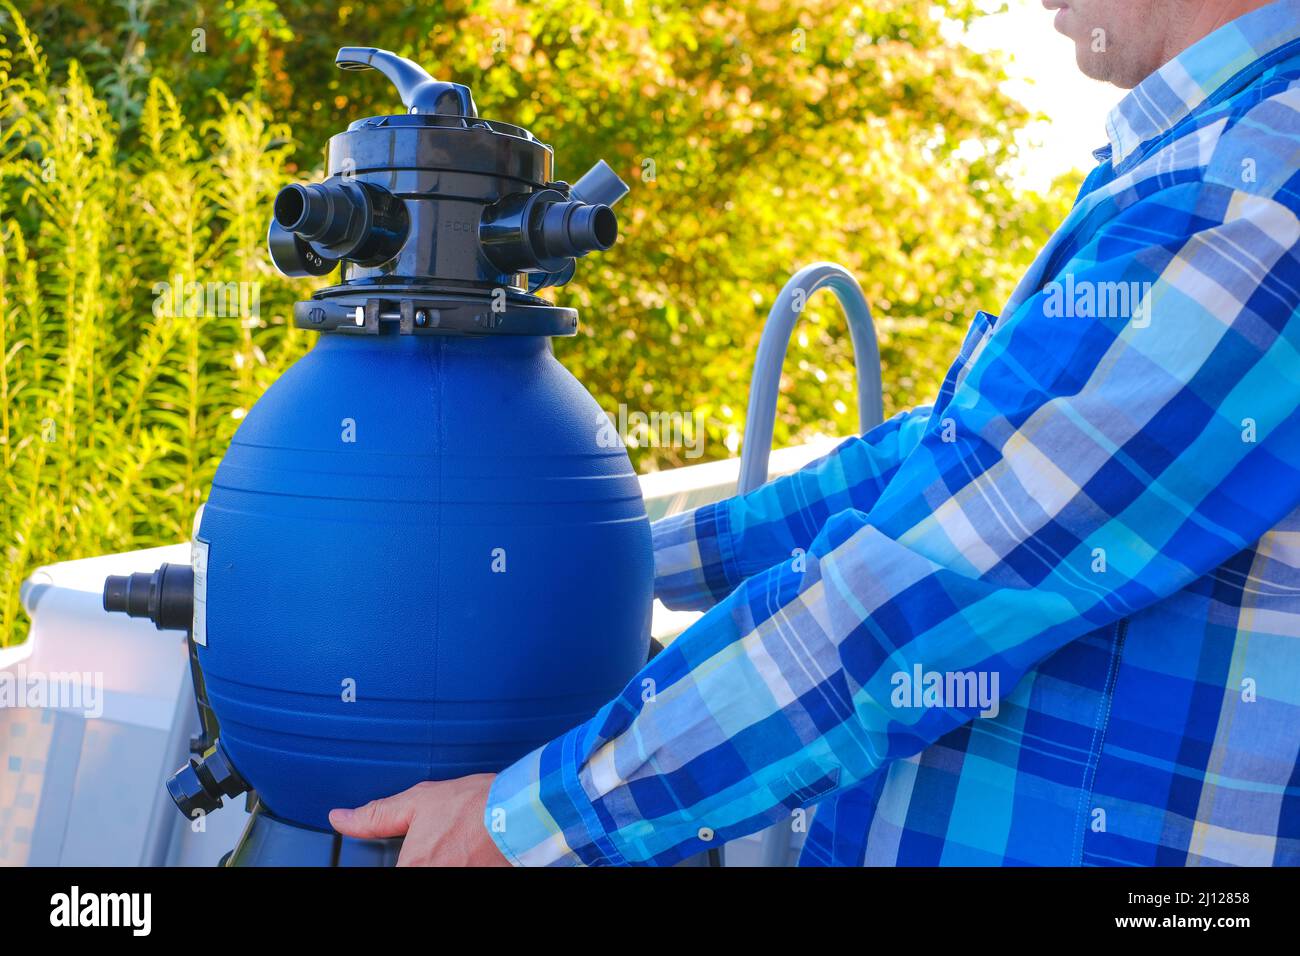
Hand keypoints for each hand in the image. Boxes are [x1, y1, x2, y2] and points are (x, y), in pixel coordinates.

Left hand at [329, 773, 511, 866]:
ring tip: (456, 850)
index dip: (401, 862)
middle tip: (440, 846)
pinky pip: (464, 877)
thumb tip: (341, 818)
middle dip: (424, 860)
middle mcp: (433, 880)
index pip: (391, 875)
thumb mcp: (418, 800)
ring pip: (439, 875)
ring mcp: (460, 885)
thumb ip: (376, 815)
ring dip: (447, 863)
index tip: (415, 852)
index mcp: (411, 868)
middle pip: (414, 874)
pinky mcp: (486, 884)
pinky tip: (469, 855)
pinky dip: (464, 866)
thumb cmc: (474, 804)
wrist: (522, 810)